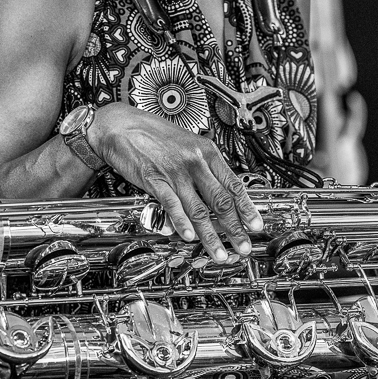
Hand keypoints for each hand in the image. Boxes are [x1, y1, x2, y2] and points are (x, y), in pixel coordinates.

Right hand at [87, 104, 262, 260]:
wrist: (121, 125)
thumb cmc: (154, 135)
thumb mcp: (188, 145)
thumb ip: (205, 168)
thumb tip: (220, 191)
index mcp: (207, 152)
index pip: (234, 184)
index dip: (247, 208)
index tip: (256, 225)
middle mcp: (195, 162)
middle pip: (221, 201)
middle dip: (235, 228)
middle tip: (244, 247)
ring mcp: (176, 171)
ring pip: (199, 209)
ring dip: (210, 235)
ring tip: (219, 253)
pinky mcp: (155, 179)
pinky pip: (172, 204)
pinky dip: (182, 222)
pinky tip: (189, 236)